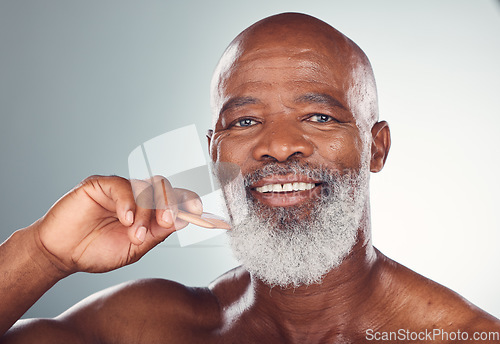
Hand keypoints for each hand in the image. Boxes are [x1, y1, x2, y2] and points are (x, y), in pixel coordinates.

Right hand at [33, 175, 201, 273]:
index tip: (200, 212)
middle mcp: (138, 197)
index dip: (189, 202)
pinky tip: (126, 220)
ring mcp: (120, 189)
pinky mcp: (100, 185)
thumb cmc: (97, 251)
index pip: (175, 199)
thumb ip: (157, 234)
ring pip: (145, 187)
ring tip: (135, 235)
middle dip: (170, 204)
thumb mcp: (134, 248)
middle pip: (165, 188)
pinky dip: (128, 203)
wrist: (62, 254)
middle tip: (166, 222)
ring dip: (145, 211)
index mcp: (150, 211)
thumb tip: (183, 220)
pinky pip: (121, 186)